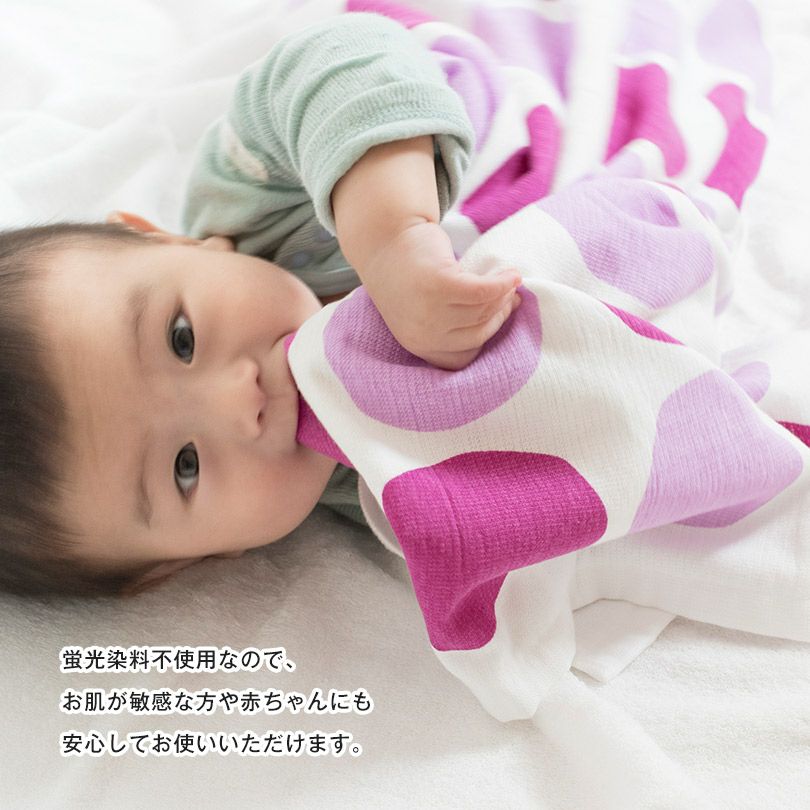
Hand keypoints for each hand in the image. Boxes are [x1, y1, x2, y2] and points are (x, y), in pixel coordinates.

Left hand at [357, 220, 521, 369]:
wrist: (385, 237)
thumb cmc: (409, 273)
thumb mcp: (424, 309)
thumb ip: (452, 321)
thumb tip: (503, 314)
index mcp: (418, 345)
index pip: (464, 358)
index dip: (488, 336)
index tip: (501, 315)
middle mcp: (422, 334)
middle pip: (479, 333)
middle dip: (500, 314)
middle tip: (511, 297)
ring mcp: (429, 311)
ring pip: (483, 310)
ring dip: (503, 296)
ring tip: (510, 281)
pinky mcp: (439, 285)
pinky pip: (483, 291)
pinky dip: (502, 283)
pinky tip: (512, 275)